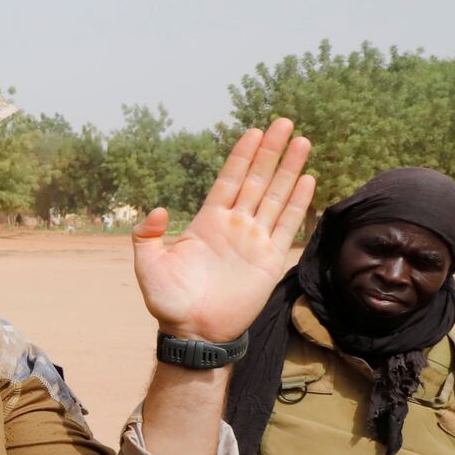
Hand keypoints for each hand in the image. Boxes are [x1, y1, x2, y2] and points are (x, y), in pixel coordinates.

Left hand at [134, 119, 314, 343]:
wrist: (194, 332)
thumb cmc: (169, 301)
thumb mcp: (148, 265)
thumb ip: (146, 236)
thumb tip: (157, 211)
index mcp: (207, 222)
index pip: (229, 180)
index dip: (241, 156)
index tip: (253, 131)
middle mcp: (235, 225)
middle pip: (258, 180)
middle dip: (270, 151)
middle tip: (283, 122)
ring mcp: (255, 241)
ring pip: (277, 196)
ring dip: (289, 169)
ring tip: (301, 141)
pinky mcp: (271, 260)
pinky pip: (288, 226)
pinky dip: (299, 203)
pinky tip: (308, 180)